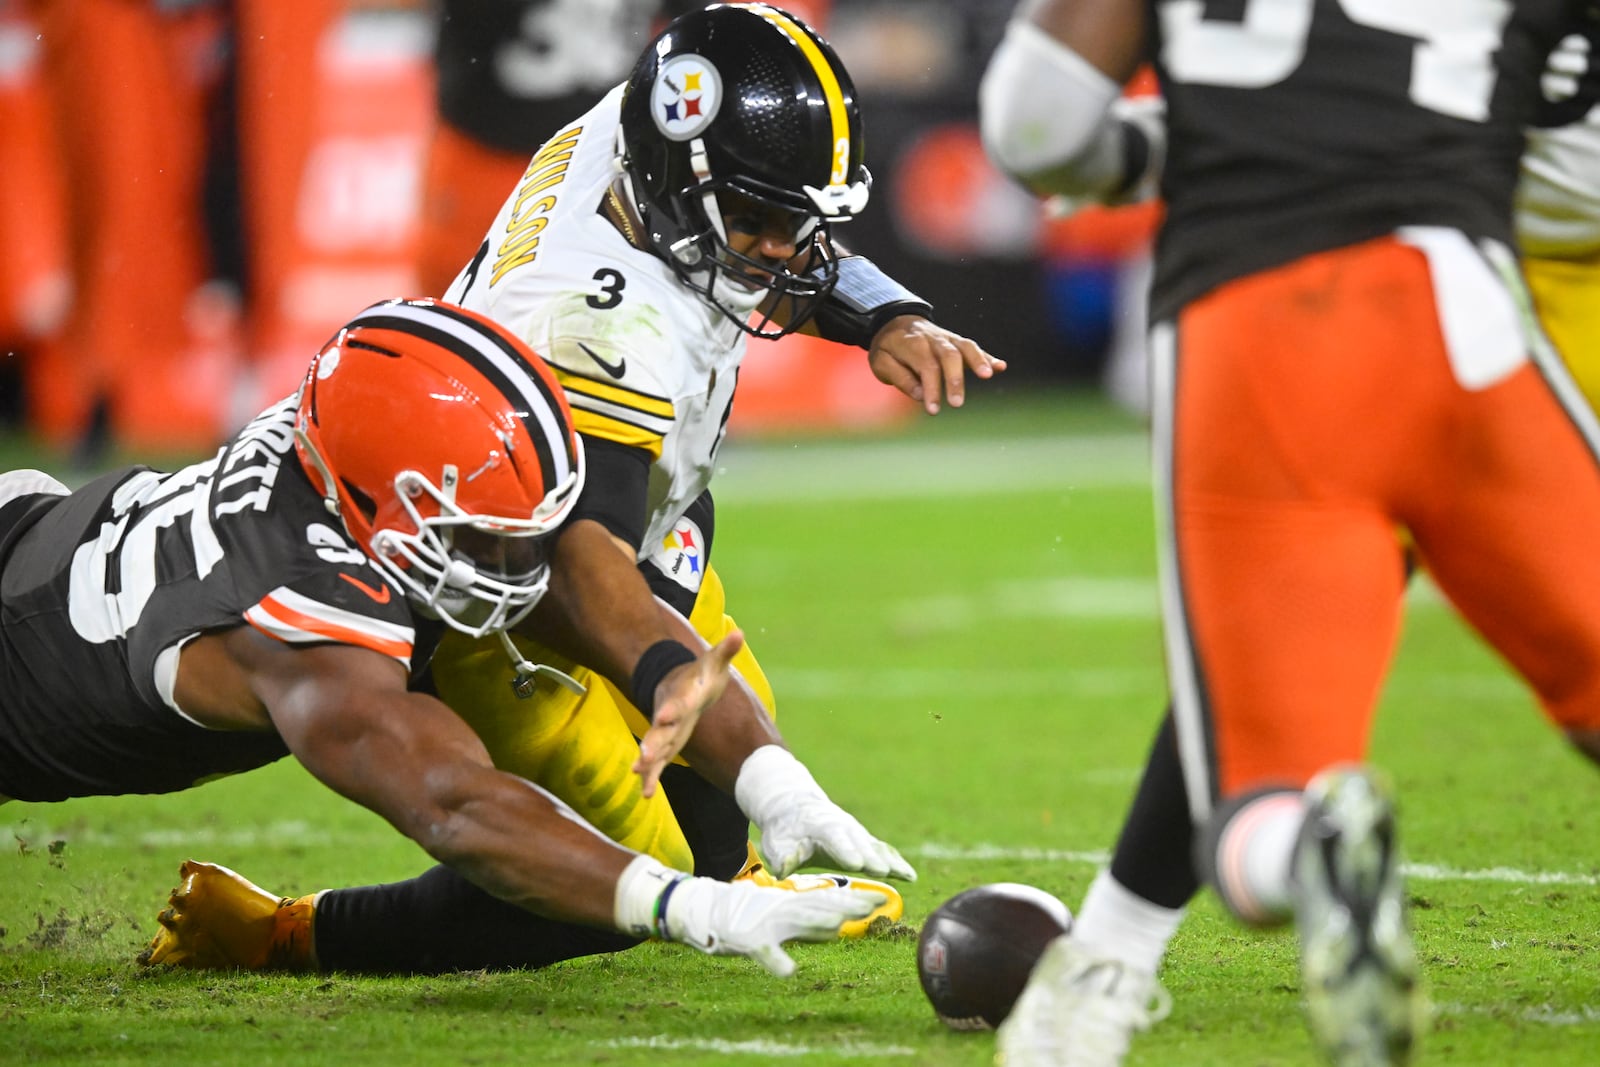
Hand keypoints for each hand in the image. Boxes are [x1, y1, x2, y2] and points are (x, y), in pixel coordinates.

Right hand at [632, 630, 744, 797]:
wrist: (676, 681)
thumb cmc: (700, 673)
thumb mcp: (713, 662)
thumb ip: (725, 650)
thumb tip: (739, 633)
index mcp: (683, 696)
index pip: (677, 703)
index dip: (671, 709)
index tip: (664, 716)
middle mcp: (670, 715)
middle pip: (660, 731)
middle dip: (652, 744)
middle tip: (643, 757)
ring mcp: (666, 730)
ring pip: (656, 748)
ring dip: (648, 763)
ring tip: (637, 776)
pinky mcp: (667, 742)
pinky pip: (658, 761)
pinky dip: (651, 776)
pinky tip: (646, 794)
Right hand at [662, 876, 886, 977]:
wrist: (706, 909)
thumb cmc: (749, 916)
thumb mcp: (783, 918)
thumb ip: (808, 925)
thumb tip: (837, 929)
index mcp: (793, 904)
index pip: (830, 900)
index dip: (856, 901)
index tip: (883, 900)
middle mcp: (784, 910)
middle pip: (821, 907)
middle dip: (848, 906)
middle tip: (877, 904)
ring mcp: (768, 923)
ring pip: (797, 921)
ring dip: (819, 923)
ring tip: (841, 925)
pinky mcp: (750, 941)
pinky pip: (766, 953)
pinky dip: (778, 962)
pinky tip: (790, 972)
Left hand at [753, 792, 916, 881]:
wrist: (796, 807)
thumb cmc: (785, 830)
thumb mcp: (776, 842)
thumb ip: (782, 856)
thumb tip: (783, 870)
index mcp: (821, 826)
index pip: (835, 838)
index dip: (846, 851)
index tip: (857, 864)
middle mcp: (844, 827)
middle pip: (860, 843)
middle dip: (872, 857)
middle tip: (884, 871)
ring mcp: (857, 833)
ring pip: (875, 846)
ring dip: (890, 860)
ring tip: (907, 875)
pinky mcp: (864, 842)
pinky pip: (882, 851)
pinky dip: (896, 862)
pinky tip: (910, 876)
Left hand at [867, 316, 1005, 414]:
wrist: (895, 322)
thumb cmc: (888, 348)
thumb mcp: (881, 362)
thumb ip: (900, 377)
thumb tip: (921, 394)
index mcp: (911, 343)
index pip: (926, 366)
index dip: (931, 388)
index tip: (933, 410)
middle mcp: (932, 338)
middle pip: (949, 355)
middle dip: (955, 379)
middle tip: (957, 403)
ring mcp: (947, 337)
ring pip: (965, 346)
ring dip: (978, 360)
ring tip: (987, 376)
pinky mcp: (956, 341)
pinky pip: (973, 347)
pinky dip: (987, 356)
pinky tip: (1001, 366)